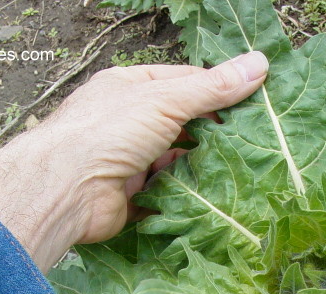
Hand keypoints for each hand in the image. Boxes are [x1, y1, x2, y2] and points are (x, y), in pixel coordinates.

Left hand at [0, 51, 269, 272]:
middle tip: (252, 140)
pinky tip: (212, 197)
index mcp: (129, 89)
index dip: (217, 89)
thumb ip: (212, 88)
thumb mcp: (166, 101)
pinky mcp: (130, 196)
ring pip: (174, 161)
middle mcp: (127, 123)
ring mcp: (128, 161)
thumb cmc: (108, 132)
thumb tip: (259, 63)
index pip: (183, 82)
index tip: (252, 101)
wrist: (67, 190)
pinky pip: (166, 194)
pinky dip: (185, 195)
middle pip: (180, 124)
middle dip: (211, 132)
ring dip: (199, 165)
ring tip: (237, 169)